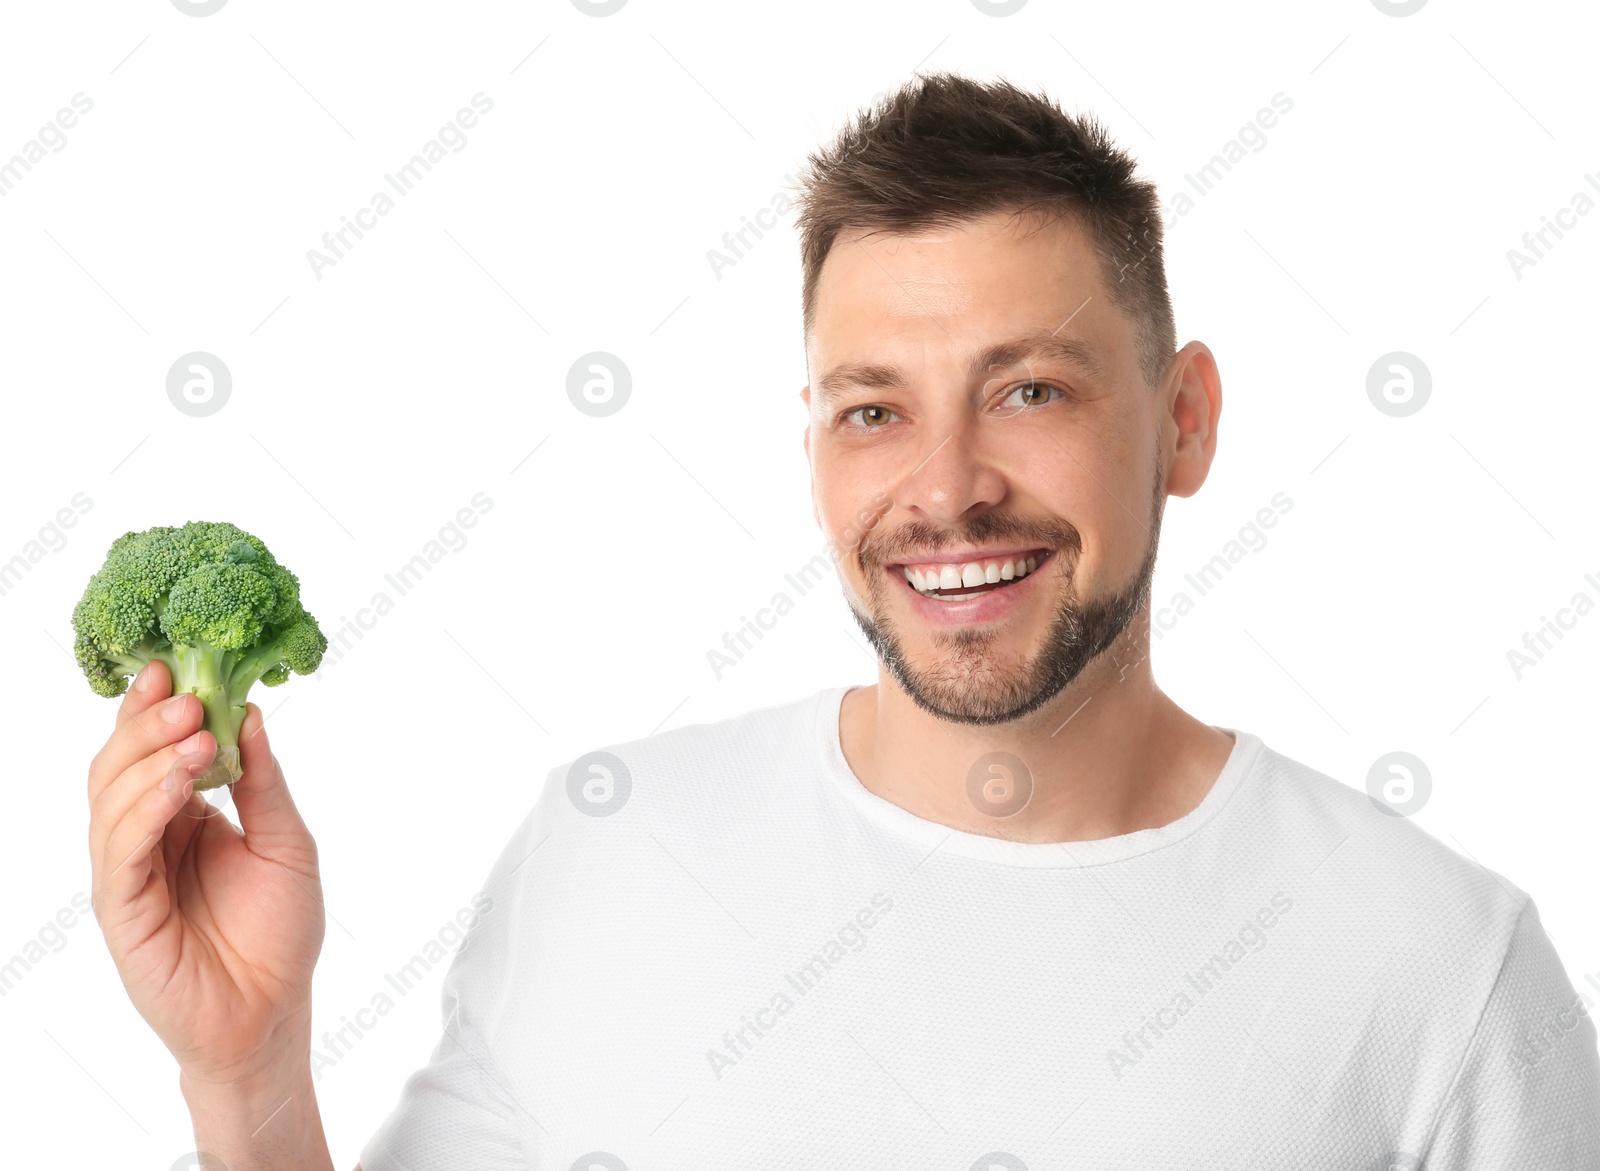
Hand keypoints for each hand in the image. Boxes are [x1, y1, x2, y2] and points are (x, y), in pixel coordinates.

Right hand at [87, 659, 326, 1087]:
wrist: (274, 1011)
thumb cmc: (279, 931)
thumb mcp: (287, 841)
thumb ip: (264, 782)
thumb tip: (252, 714)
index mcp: (180, 815)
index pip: (150, 750)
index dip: (153, 707)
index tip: (172, 663)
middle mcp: (146, 838)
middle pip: (120, 765)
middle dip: (150, 725)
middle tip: (188, 699)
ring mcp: (128, 874)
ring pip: (111, 801)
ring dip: (150, 762)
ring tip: (195, 739)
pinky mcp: (122, 912)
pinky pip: (120, 853)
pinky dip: (143, 812)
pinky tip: (176, 789)